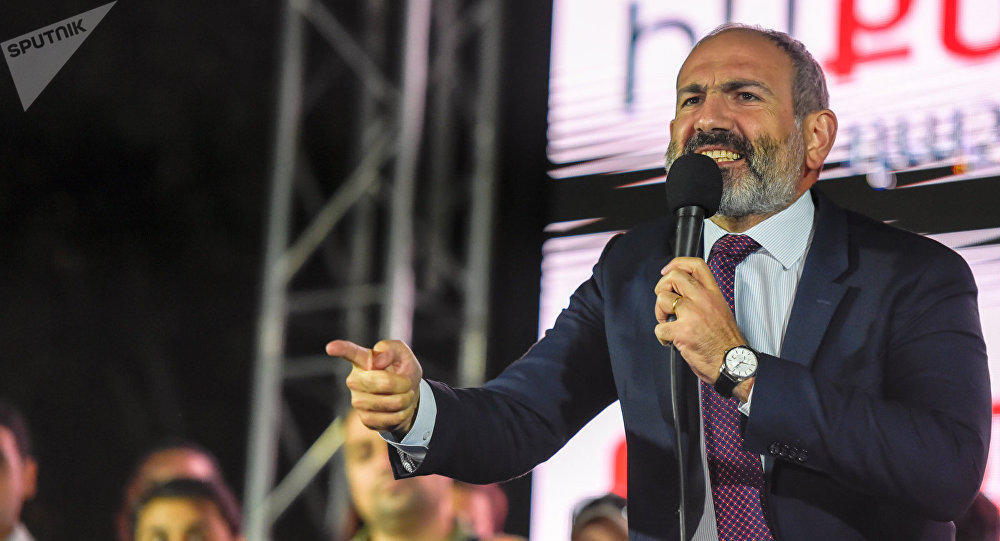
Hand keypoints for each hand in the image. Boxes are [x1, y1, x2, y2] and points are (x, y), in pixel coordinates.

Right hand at [326, 339, 421, 435]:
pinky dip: (403, 414)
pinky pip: (390, 419)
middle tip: (407, 383)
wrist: (408, 397)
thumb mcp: (403, 355)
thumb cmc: (402, 371)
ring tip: (405, 396)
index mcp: (363, 359)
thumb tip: (377, 361)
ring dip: (406, 400)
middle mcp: (355, 380)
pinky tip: (400, 409)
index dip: (340, 348)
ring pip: (391, 402)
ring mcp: (357, 401)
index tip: (331, 347)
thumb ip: (392, 349)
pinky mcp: (365, 419)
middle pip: (384, 382)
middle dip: (404, 384)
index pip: (350, 352)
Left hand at [653, 257, 745, 383]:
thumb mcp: (720, 310)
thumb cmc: (726, 342)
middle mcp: (703, 300)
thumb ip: (703, 298)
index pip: (696, 265)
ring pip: (662, 299)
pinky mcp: (682, 332)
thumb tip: (681, 292)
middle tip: (665, 304)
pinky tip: (670, 341)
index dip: (677, 264)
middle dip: (662, 288)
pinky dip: (661, 336)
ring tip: (668, 323)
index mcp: (713, 294)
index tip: (667, 271)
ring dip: (660, 313)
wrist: (733, 363)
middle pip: (673, 277)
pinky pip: (659, 327)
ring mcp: (692, 315)